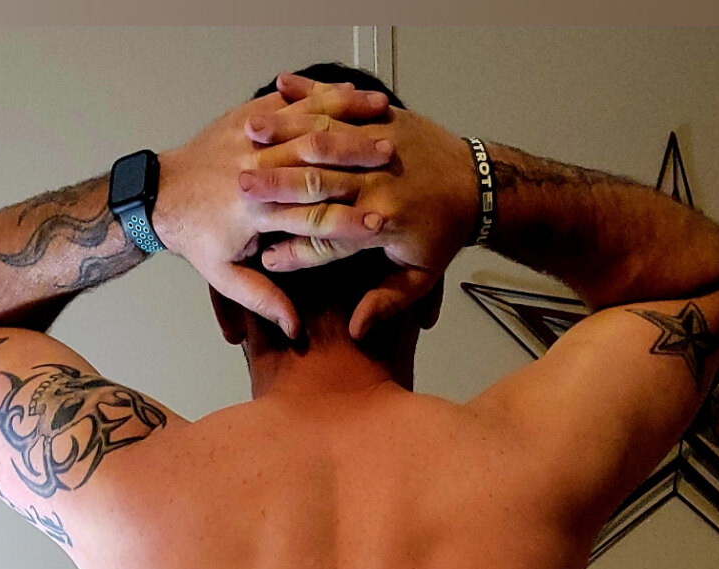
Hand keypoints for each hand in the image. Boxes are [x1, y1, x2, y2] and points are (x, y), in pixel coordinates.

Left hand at [151, 80, 393, 337]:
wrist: (160, 194)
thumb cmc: (196, 239)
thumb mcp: (224, 277)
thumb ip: (262, 300)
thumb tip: (295, 329)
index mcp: (253, 211)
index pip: (309, 216)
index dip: (346, 220)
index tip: (380, 223)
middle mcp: (254, 169)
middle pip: (315, 163)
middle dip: (356, 158)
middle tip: (393, 159)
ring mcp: (251, 138)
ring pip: (308, 123)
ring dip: (347, 118)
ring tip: (386, 116)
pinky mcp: (248, 115)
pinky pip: (292, 101)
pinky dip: (325, 95)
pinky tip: (358, 94)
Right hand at [240, 76, 479, 338]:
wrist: (479, 184)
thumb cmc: (444, 233)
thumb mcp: (422, 275)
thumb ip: (387, 301)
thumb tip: (357, 331)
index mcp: (383, 223)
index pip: (329, 239)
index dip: (296, 252)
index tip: (265, 260)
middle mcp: (379, 182)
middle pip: (318, 185)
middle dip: (276, 186)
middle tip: (239, 189)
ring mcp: (381, 145)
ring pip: (324, 139)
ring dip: (284, 135)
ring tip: (248, 135)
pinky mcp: (386, 118)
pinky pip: (343, 105)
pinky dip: (312, 94)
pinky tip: (280, 87)